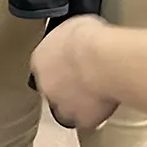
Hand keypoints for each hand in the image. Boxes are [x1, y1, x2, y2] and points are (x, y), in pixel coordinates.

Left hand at [30, 15, 117, 130]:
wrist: (102, 61)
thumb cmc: (90, 39)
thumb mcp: (75, 25)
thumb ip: (69, 37)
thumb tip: (77, 37)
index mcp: (40, 59)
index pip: (44, 66)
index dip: (60, 65)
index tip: (73, 63)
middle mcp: (45, 84)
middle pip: (52, 88)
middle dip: (66, 85)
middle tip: (86, 78)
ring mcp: (61, 104)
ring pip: (67, 108)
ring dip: (78, 103)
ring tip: (97, 94)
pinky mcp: (80, 120)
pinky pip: (87, 121)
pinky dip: (95, 116)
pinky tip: (106, 106)